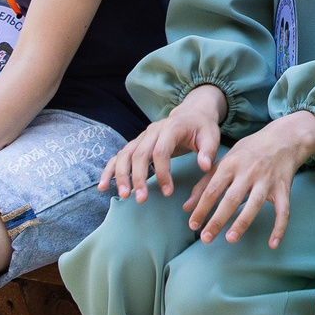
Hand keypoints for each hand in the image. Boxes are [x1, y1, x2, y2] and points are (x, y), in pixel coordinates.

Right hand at [100, 86, 224, 199]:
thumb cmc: (202, 128)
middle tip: (141, 199)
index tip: (168, 192)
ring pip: (125, 155)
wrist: (191, 114)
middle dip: (138, 178)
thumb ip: (207, 151)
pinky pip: (118, 156)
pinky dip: (110, 171)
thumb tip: (204, 166)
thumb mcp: (211, 136)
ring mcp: (141, 137)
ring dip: (122, 176)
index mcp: (170, 128)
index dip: (162, 173)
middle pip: (139, 154)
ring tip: (123, 196)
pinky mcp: (136, 144)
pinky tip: (103, 186)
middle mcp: (152, 131)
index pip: (161, 151)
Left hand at [182, 110, 314, 247]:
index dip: (201, 208)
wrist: (284, 138)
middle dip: (218, 219)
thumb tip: (187, 207)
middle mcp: (248, 172)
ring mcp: (267, 180)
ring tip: (230, 239)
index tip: (193, 225)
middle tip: (206, 238)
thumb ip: (205, 183)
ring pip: (255, 203)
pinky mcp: (283, 188)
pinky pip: (283, 210)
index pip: (213, 189)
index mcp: (231, 164)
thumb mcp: (225, 161)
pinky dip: (280, 227)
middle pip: (231, 198)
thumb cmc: (249, 151)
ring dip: (242, 222)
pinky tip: (273, 244)